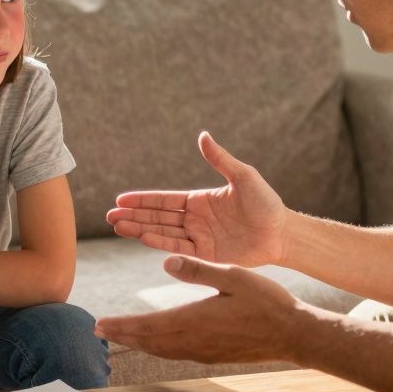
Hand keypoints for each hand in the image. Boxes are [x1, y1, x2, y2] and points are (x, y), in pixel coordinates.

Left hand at [93, 255, 302, 363]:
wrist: (293, 334)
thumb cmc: (266, 302)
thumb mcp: (232, 275)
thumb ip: (198, 269)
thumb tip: (166, 259)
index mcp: (193, 319)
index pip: (147, 325)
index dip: (121, 325)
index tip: (99, 323)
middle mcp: (193, 340)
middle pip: (148, 341)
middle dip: (122, 335)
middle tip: (99, 331)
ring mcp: (203, 351)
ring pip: (161, 349)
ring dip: (138, 342)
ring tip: (121, 335)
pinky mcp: (213, 356)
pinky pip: (176, 353)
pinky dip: (158, 347)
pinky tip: (158, 342)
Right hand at [106, 131, 286, 266]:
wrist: (282, 234)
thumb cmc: (266, 203)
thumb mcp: (243, 177)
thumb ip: (220, 159)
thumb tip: (203, 135)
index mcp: (199, 201)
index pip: (164, 200)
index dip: (142, 200)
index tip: (120, 200)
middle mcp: (195, 219)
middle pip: (158, 217)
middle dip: (134, 216)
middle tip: (110, 216)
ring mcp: (199, 238)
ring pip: (163, 233)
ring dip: (141, 230)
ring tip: (118, 227)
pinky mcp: (207, 255)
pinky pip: (179, 248)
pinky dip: (161, 243)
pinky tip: (144, 238)